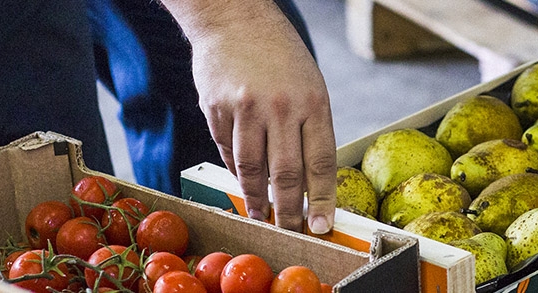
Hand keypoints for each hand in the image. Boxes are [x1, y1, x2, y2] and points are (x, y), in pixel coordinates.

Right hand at [188, 17, 337, 233]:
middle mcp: (281, 107)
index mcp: (312, 101)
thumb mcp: (308, 85)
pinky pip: (227, 150)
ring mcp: (246, 108)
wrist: (234, 17)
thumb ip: (309, 129)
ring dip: (256, 199)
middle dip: (288, 212)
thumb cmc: (278, 54)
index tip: (321, 226)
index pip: (320, 163)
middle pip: (285, 175)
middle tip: (289, 232)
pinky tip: (242, 181)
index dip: (321, 200)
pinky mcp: (216, 108)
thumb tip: (307, 182)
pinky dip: (235, 170)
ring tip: (261, 216)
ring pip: (251, 169)